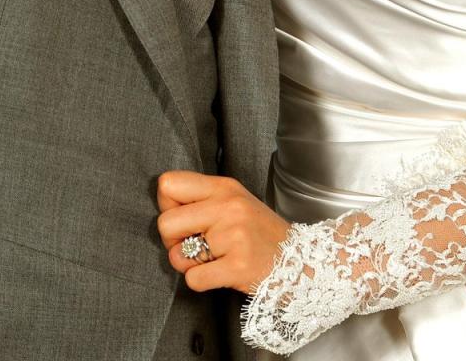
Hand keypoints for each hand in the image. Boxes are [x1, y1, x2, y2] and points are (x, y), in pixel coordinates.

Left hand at [157, 171, 290, 294]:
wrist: (301, 260)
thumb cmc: (258, 232)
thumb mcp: (233, 201)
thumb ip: (201, 199)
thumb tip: (163, 205)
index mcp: (223, 187)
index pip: (168, 184)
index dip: (167, 205)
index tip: (183, 218)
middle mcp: (228, 206)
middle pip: (165, 222)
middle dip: (171, 240)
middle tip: (192, 244)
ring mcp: (234, 236)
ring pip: (176, 254)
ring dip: (187, 264)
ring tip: (210, 260)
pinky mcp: (238, 266)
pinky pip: (193, 279)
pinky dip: (200, 282)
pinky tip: (219, 273)